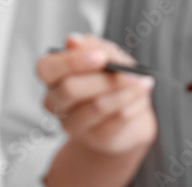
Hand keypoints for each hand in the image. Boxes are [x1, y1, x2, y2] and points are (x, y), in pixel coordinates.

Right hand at [36, 35, 156, 155]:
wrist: (129, 117)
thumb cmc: (111, 79)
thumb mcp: (106, 56)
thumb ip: (92, 46)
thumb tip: (73, 41)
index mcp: (51, 77)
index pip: (47, 68)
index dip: (72, 61)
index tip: (101, 57)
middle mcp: (55, 102)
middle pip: (71, 90)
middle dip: (103, 79)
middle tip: (130, 73)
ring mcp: (73, 125)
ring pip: (97, 107)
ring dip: (125, 92)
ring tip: (144, 83)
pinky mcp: (96, 139)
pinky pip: (116, 121)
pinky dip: (133, 106)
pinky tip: (144, 98)